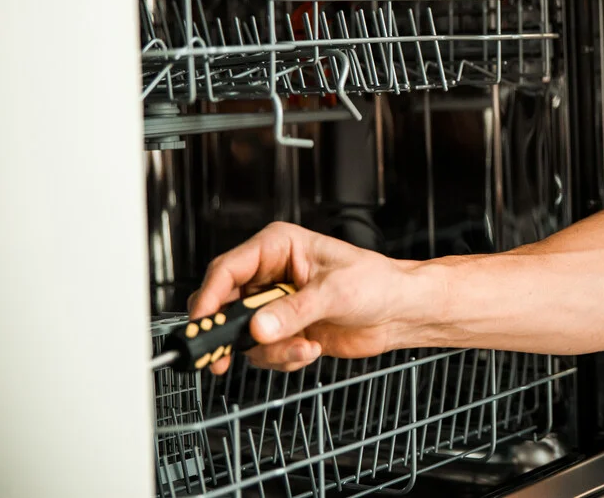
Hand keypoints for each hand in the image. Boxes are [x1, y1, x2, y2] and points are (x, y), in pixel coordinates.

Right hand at [187, 222, 422, 373]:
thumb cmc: (378, 282)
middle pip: (225, 305)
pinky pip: (263, 352)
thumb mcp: (336, 292)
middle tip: (225, 357)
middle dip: (231, 334)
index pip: (228, 269)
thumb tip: (259, 327)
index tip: (203, 323)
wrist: (400, 311)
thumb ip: (294, 311)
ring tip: (304, 346)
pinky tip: (311, 348)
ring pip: (243, 336)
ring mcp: (275, 305)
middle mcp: (271, 275)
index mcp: (279, 247)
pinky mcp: (284, 330)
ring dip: (270, 350)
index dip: (210, 297)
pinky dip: (284, 357)